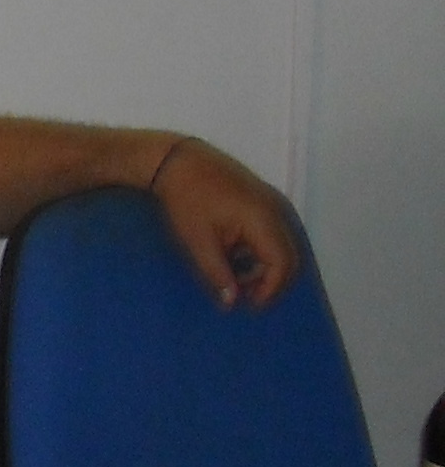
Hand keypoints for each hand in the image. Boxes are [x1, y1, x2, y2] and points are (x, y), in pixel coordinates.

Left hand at [151, 138, 296, 308]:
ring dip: (263, 267)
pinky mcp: (261, 201)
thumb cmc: (186, 200)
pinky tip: (233, 257)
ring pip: (281, 246)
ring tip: (233, 278)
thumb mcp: (198, 242)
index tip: (249, 306)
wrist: (178, 161)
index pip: (283, 264)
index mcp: (264, 220)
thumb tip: (230, 303)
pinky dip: (258, 252)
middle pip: (289, 257)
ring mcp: (271, 203)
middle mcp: (276, 211)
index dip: (270, 290)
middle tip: (243, 297)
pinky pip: (271, 234)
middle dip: (270, 282)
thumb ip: (217, 274)